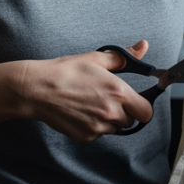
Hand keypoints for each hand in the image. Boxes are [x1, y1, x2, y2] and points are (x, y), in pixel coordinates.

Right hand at [14, 40, 154, 141]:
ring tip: (91, 104)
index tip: (136, 101)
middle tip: (108, 99)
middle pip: (131, 121)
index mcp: (118, 92)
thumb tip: (143, 46)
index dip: (142, 107)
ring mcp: (98, 127)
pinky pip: (98, 134)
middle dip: (124, 112)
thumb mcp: (96, 59)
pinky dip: (94, 126)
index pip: (146, 112)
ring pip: (114, 129)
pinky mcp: (85, 137)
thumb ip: (124, 57)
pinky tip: (81, 112)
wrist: (38, 89)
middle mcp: (111, 112)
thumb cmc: (66, 72)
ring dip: (109, 120)